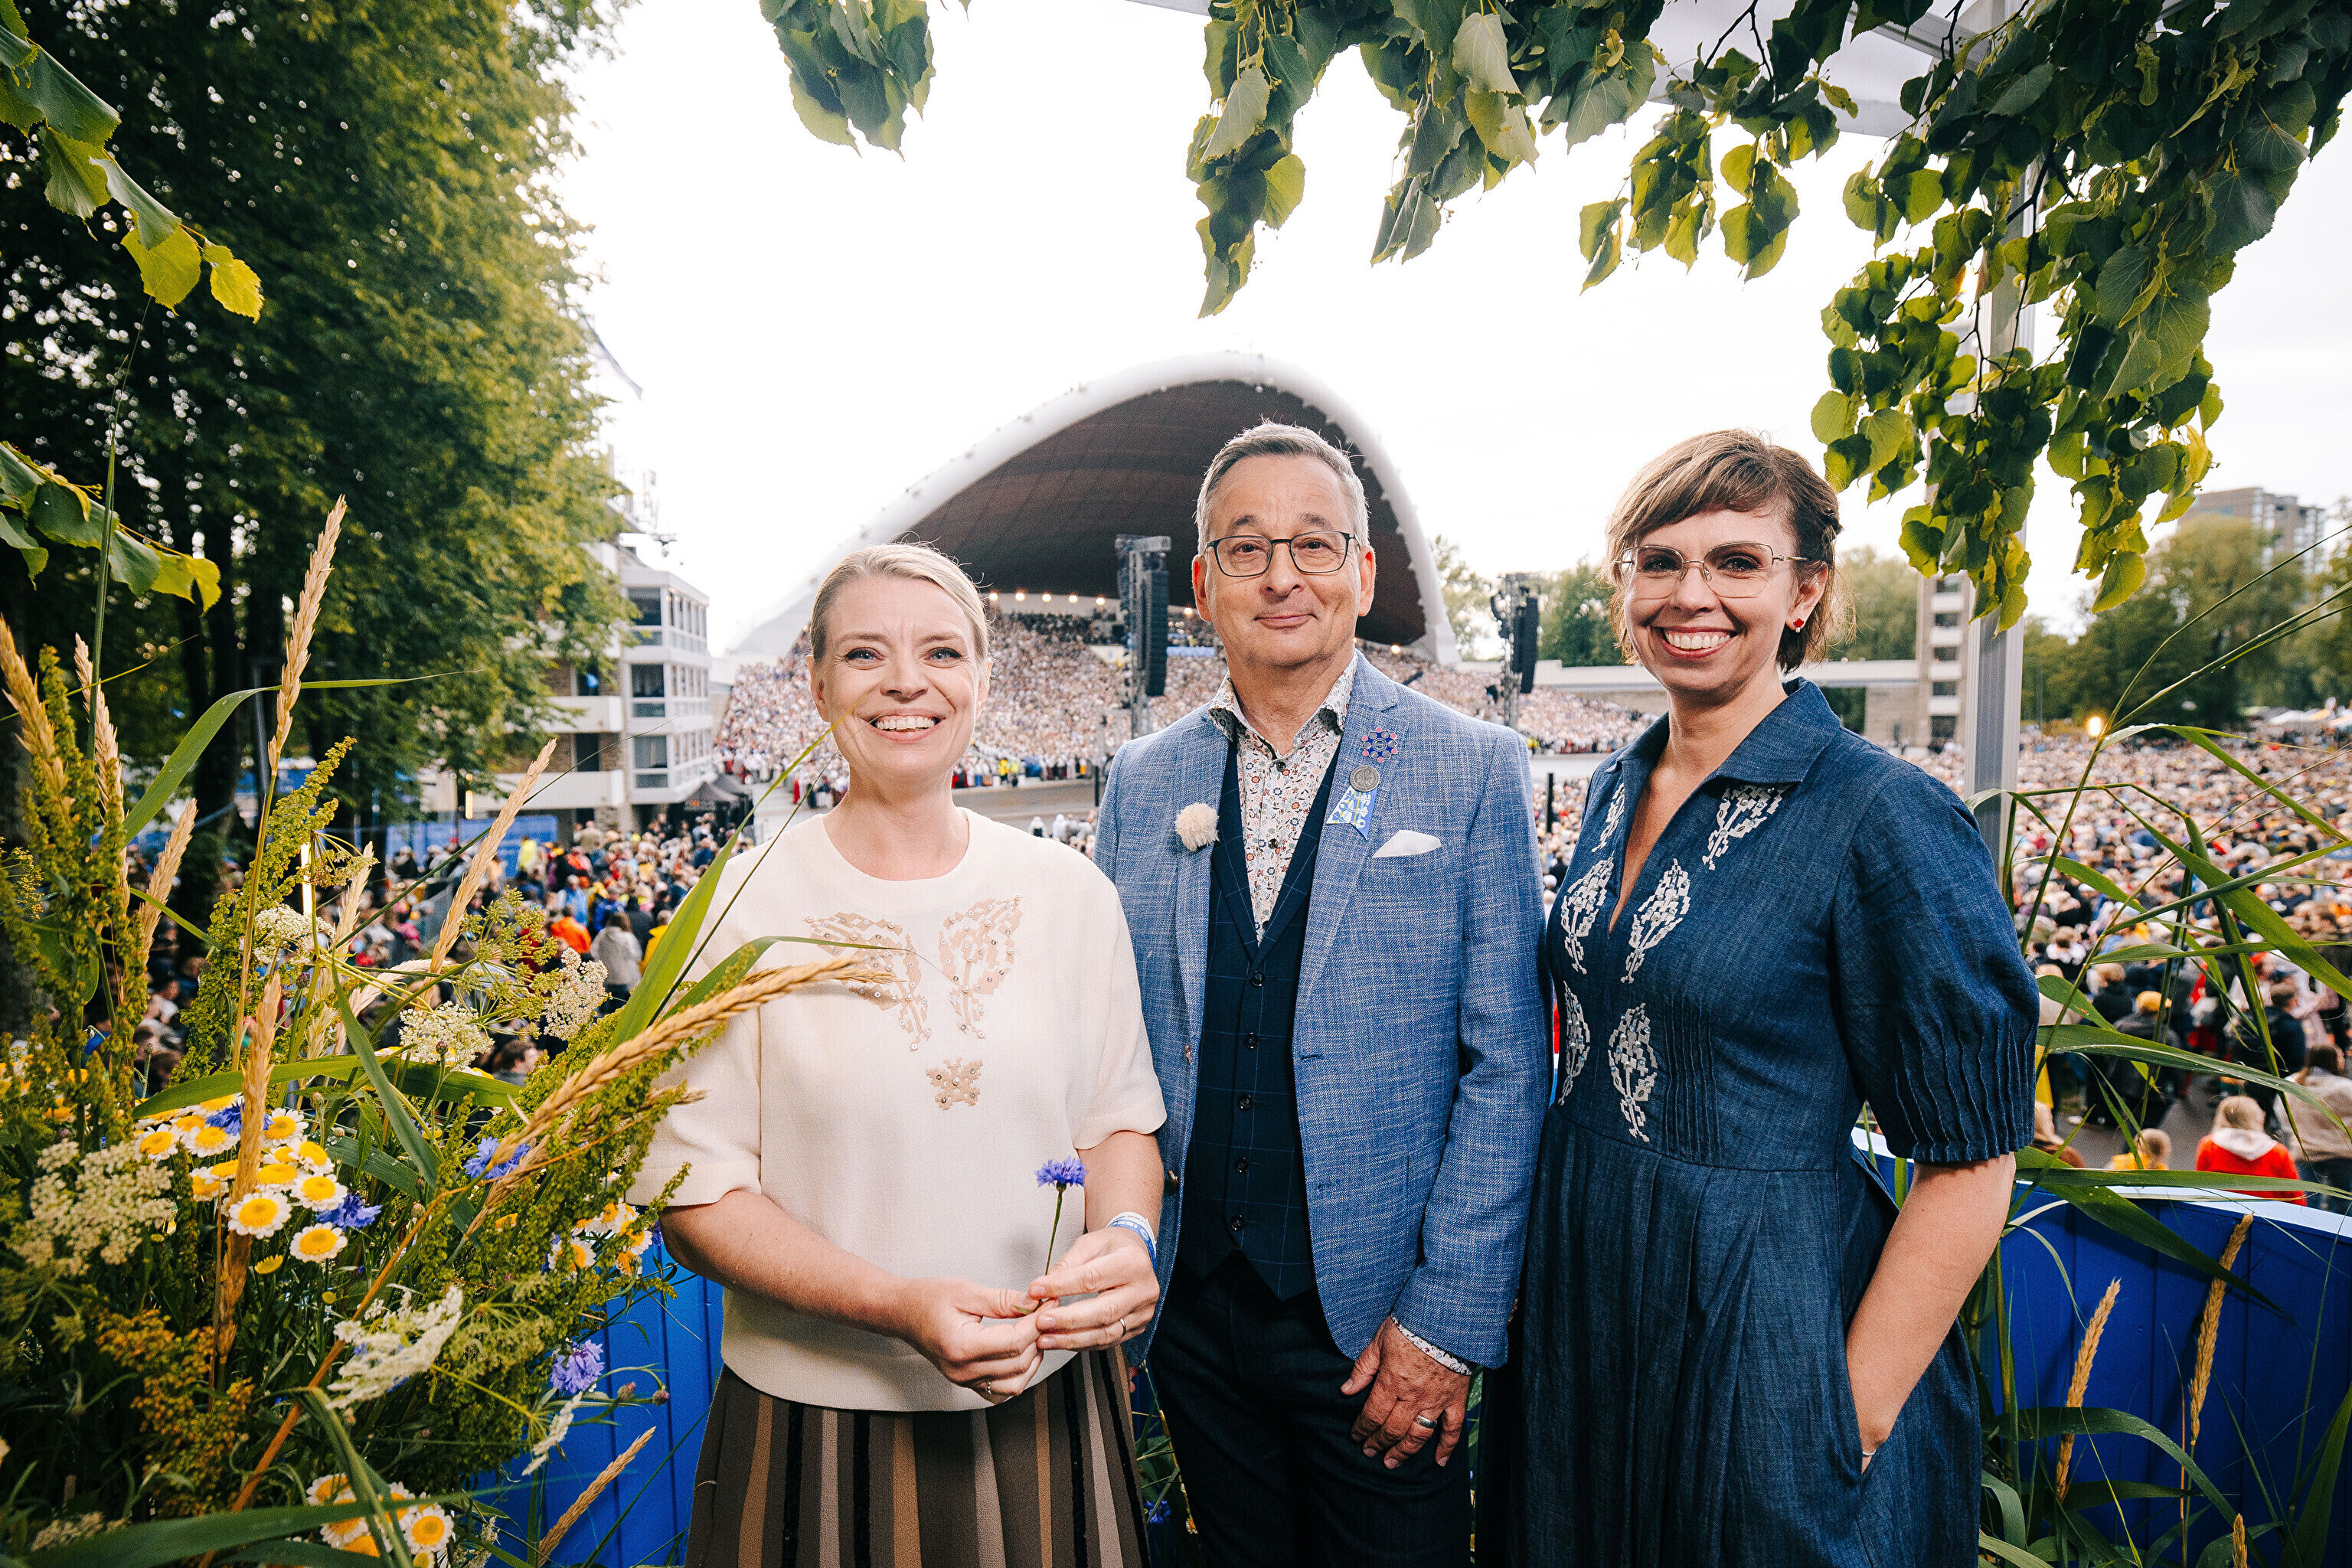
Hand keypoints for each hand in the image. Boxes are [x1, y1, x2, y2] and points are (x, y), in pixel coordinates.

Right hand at [889, 1277, 1042, 1401]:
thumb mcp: (966, 1291)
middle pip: (1019, 1362)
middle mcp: (963, 1371)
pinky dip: (1018, 1376)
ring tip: (1035, 1332)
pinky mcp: (967, 1383)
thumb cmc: (928, 1299)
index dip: (1037, 1323)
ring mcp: (965, 1381)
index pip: (1014, 1341)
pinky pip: (1001, 1391)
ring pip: (1016, 1383)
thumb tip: (1033, 1304)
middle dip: (1039, 1336)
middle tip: (1048, 1313)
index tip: (1049, 1304)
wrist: (902, 1313)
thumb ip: (1002, 1300)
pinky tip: (1020, 1353)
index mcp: (962, 1346)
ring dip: (1032, 1359)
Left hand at [1027, 1228, 1158, 1352]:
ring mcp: (1143, 1312)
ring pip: (1106, 1333)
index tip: (1036, 1291)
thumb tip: (1040, 1289)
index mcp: (1132, 1262)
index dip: (1061, 1287)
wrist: (1137, 1253)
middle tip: (1040, 1322)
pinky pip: (1108, 1341)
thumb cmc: (1112, 1246)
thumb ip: (1065, 1265)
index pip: (1092, 1278)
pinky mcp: (1137, 1327)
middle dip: (1068, 1320)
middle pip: (1103, 1312)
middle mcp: (1143, 1290)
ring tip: (1045, 1339)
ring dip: (1072, 1339)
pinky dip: (1082, 1343)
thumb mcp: (1088, 1244)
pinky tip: (1062, 1341)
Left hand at [1340, 1318, 1471, 1468]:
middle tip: (1370, 1452)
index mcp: (1392, 1381)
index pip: (1373, 1414)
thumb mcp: (1380, 1341)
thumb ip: (1364, 1368)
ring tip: (1392, 1462)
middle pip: (1392, 1429)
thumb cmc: (1411, 1325)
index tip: (1356, 1437)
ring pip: (1418, 1435)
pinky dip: (1446, 1447)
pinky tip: (1439, 1462)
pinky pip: (1452, 1429)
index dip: (1363, 1428)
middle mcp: (1413, 1396)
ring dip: (1403, 1452)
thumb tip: (1346, 1390)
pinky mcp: (1455, 1399)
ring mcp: (1436, 1401)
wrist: (1447, 1319)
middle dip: (1378, 1443)